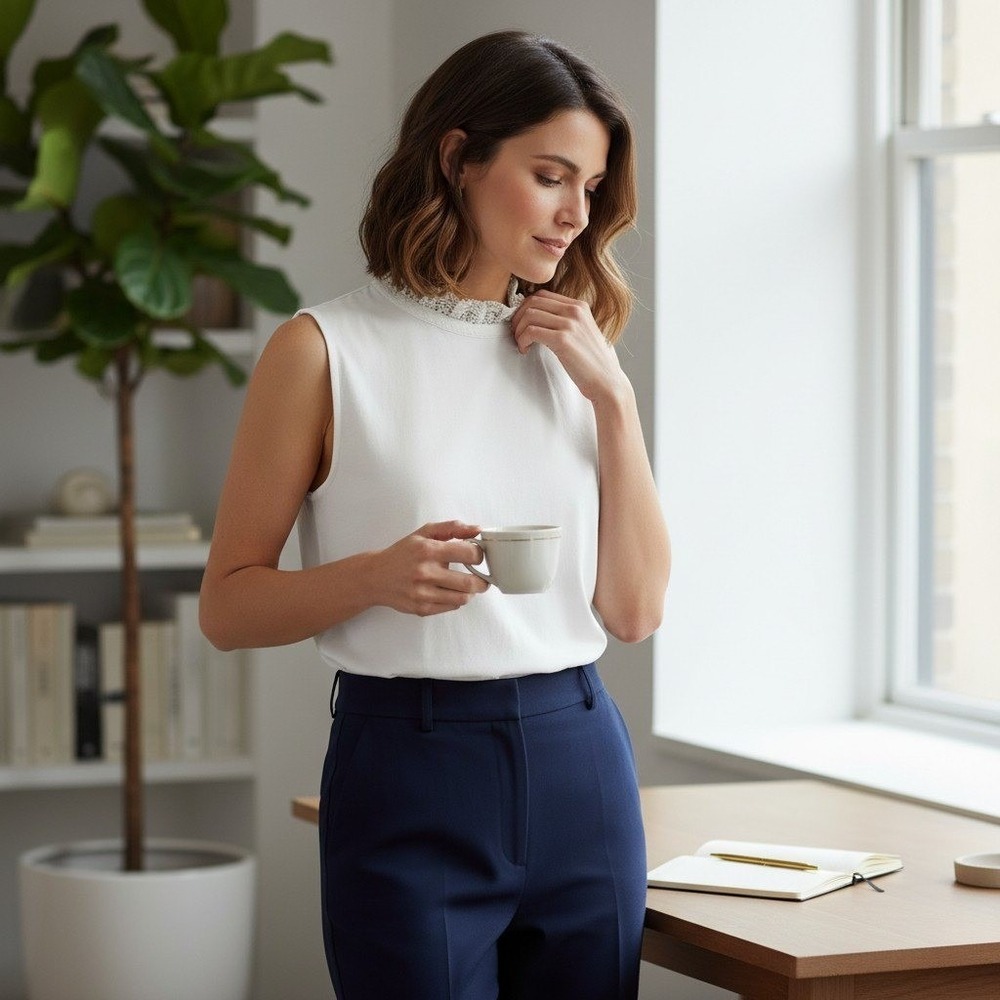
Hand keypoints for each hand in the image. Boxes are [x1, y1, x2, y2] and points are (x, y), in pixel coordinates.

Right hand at [373, 521, 488, 616]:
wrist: (375, 576)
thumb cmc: (402, 554)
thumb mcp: (424, 533)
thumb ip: (452, 528)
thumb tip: (476, 529)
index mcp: (428, 550)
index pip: (468, 554)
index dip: (479, 555)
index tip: (477, 556)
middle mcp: (425, 572)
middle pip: (470, 583)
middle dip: (482, 581)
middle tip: (482, 577)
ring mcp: (423, 593)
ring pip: (462, 598)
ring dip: (470, 592)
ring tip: (465, 585)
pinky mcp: (421, 608)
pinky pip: (451, 607)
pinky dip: (456, 600)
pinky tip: (449, 591)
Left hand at [510, 290, 628, 402]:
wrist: (607, 381)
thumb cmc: (592, 362)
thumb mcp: (582, 332)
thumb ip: (565, 321)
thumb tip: (537, 318)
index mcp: (579, 306)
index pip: (542, 295)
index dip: (525, 308)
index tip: (522, 323)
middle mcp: (575, 310)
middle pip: (533, 301)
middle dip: (518, 317)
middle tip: (516, 333)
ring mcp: (570, 324)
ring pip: (529, 315)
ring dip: (518, 330)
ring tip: (521, 344)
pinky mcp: (563, 340)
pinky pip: (531, 331)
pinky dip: (522, 340)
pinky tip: (525, 350)